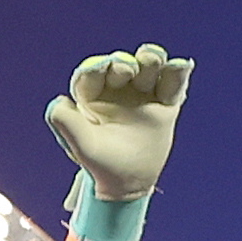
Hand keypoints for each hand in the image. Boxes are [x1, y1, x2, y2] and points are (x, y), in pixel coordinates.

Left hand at [46, 45, 192, 203]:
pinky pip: (172, 83)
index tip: (103, 66)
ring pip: (148, 68)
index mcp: (91, 96)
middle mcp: (116, 89)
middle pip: (121, 66)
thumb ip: (64, 122)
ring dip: (151, 59)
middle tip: (127, 69)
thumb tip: (59, 100)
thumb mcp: (80, 145)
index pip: (92, 74)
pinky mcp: (165, 102)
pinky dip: (178, 72)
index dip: (97, 67)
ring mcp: (142, 94)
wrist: (128, 182)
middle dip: (124, 63)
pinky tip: (182, 65)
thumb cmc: (100, 164)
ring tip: (152, 58)